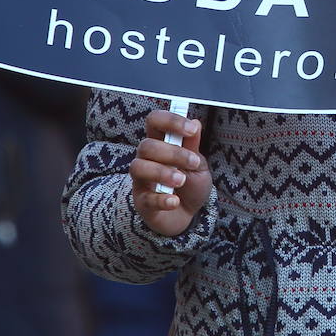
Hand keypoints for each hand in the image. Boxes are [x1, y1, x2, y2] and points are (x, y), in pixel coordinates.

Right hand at [130, 110, 210, 237]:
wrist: (188, 215)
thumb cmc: (190, 185)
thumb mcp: (198, 165)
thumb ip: (193, 147)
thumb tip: (196, 123)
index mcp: (161, 144)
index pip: (154, 121)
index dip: (170, 121)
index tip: (192, 129)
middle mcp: (146, 159)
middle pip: (146, 145)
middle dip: (173, 152)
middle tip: (193, 163)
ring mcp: (141, 181)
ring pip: (138, 167)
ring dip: (162, 172)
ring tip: (182, 180)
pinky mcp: (142, 202)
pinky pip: (145, 198)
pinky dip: (161, 199)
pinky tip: (175, 201)